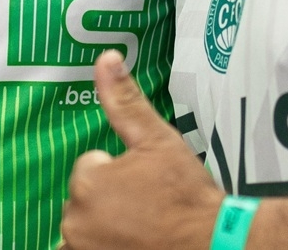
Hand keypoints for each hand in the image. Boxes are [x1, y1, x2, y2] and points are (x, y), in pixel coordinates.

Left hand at [60, 50, 223, 249]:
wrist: (212, 244)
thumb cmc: (186, 195)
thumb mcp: (158, 140)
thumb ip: (125, 101)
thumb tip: (106, 57)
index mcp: (87, 182)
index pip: (92, 166)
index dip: (121, 172)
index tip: (147, 184)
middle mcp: (75, 220)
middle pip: (86, 197)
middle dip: (110, 199)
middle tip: (147, 205)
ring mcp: (82, 249)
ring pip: (86, 225)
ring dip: (104, 225)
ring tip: (143, 227)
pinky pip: (85, 249)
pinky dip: (100, 245)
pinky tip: (132, 242)